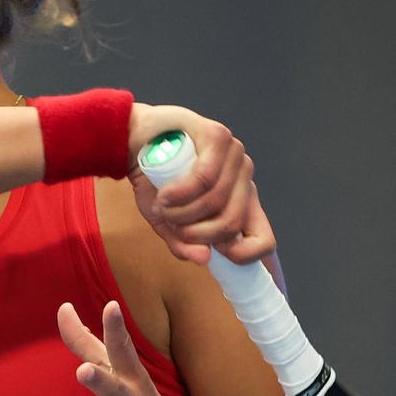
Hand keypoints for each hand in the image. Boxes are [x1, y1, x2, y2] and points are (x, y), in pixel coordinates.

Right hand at [126, 104, 276, 265]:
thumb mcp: (165, 221)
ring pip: (216, 201)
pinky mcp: (218, 137)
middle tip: (173, 225)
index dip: (245, 255)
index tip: (215, 253)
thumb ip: (183, 242)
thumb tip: (204, 258)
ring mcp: (234, 155)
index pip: (264, 238)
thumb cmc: (153, 180)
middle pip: (232, 223)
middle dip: (195, 233)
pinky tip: (165, 194)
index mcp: (239, 201)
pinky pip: (205, 179)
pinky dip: (179, 193)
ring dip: (181, 212)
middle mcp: (243, 178)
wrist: (132, 142)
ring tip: (163, 205)